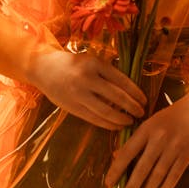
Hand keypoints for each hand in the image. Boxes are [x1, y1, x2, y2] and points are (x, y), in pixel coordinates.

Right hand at [28, 48, 146, 129]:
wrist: (44, 68)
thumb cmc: (72, 64)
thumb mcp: (91, 61)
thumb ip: (107, 73)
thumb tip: (130, 91)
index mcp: (95, 64)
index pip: (121, 80)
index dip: (135, 92)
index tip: (144, 100)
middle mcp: (87, 78)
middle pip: (116, 97)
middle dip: (132, 107)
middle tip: (142, 112)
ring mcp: (78, 94)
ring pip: (106, 111)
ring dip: (121, 118)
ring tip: (131, 121)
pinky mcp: (72, 107)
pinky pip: (94, 118)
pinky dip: (108, 124)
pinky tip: (117, 126)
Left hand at [104, 83, 188, 187]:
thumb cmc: (173, 115)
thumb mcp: (152, 122)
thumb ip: (137, 139)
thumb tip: (117, 156)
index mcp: (146, 129)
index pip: (127, 152)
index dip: (116, 169)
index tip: (109, 184)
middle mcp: (158, 140)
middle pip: (142, 169)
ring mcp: (173, 148)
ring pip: (157, 176)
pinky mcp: (187, 155)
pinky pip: (174, 176)